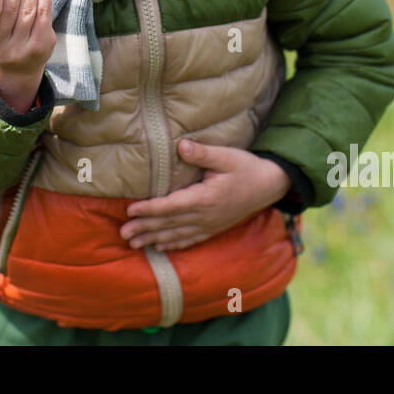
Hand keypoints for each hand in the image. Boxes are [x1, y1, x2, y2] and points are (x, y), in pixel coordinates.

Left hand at [119, 140, 291, 252]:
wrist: (270, 185)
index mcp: (205, 198)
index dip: (149, 209)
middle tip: (123, 234)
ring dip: (154, 239)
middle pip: (169, 224)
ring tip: (134, 244)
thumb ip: (202, 153)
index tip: (130, 211)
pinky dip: (173, 244)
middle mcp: (205, 216)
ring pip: (176, 234)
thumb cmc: (246, 168)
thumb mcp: (227, 155)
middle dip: (145, 228)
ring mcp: (209, 224)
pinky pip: (190, 239)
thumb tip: (180, 146)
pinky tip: (160, 246)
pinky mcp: (214, 228)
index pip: (171, 206)